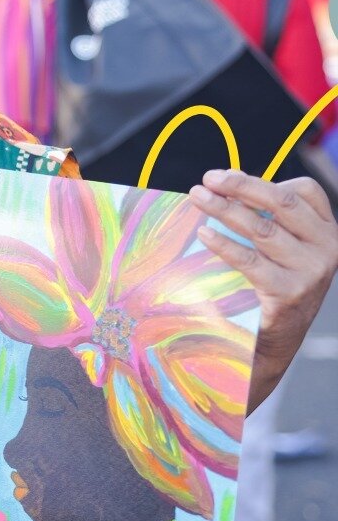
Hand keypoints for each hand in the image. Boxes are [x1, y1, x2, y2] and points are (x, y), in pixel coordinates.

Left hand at [188, 168, 337, 410]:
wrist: (275, 343)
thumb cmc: (269, 288)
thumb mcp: (279, 250)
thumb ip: (265, 220)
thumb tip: (222, 186)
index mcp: (326, 231)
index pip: (303, 190)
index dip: (259, 180)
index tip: (220, 177)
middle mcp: (326, 247)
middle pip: (282, 203)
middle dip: (241, 186)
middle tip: (206, 180)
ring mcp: (311, 271)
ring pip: (262, 229)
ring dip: (225, 209)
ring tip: (196, 199)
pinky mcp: (289, 292)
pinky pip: (250, 260)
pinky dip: (224, 244)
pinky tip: (203, 233)